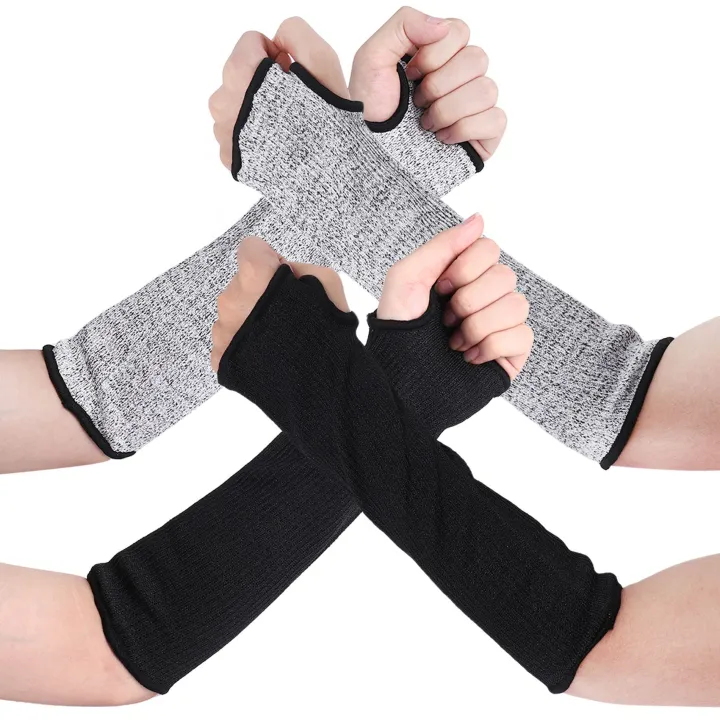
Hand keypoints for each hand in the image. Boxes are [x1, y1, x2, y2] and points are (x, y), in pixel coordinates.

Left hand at [209, 18, 347, 168]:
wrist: (324, 177)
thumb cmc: (326, 122)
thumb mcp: (322, 61)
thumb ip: (295, 32)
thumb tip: (276, 40)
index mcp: (240, 74)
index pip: (252, 42)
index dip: (278, 56)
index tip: (294, 76)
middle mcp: (223, 101)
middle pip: (240, 74)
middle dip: (263, 81)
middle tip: (293, 104)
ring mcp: (222, 132)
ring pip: (235, 104)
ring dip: (255, 108)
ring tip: (285, 127)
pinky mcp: (228, 157)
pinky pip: (235, 133)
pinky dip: (252, 134)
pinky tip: (277, 144)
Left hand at [210, 237, 347, 371]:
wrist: (320, 387)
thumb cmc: (326, 333)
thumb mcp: (328, 283)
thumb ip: (300, 268)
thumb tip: (279, 270)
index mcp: (255, 278)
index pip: (251, 249)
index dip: (270, 261)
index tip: (281, 278)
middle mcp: (231, 301)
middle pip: (241, 284)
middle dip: (261, 292)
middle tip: (286, 315)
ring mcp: (223, 331)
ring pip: (233, 313)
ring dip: (250, 319)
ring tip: (277, 340)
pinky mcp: (220, 357)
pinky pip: (228, 340)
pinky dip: (244, 344)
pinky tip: (266, 354)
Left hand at [350, 7, 505, 160]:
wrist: (373, 156)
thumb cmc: (373, 111)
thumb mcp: (372, 58)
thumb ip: (404, 24)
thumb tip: (443, 27)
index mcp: (440, 55)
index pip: (459, 31)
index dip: (433, 55)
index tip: (410, 76)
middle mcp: (462, 77)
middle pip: (477, 59)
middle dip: (438, 85)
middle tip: (417, 103)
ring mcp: (476, 106)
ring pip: (486, 90)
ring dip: (447, 110)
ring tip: (426, 124)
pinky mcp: (485, 133)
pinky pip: (495, 119)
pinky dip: (464, 129)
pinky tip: (443, 138)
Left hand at [377, 214, 531, 378]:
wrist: (401, 385)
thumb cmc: (398, 333)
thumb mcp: (407, 278)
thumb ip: (442, 245)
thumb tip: (479, 220)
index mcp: (460, 277)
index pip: (489, 249)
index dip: (464, 268)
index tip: (440, 289)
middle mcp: (483, 298)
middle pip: (505, 276)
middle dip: (468, 301)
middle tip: (445, 321)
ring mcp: (499, 325)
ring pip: (517, 305)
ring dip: (478, 326)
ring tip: (455, 342)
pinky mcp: (509, 353)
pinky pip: (522, 335)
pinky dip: (492, 346)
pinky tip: (470, 358)